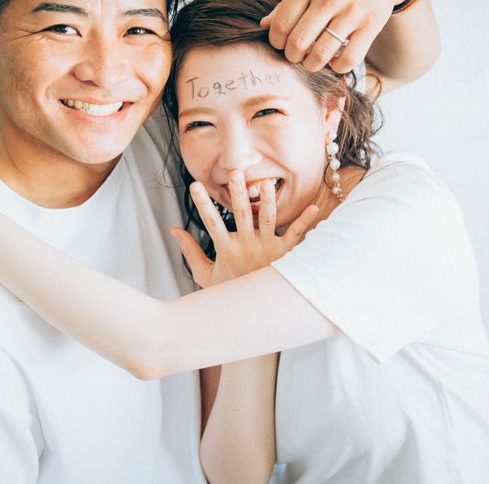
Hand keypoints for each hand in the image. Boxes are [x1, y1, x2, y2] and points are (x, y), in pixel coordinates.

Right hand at [171, 170, 317, 287]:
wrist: (252, 314)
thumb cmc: (228, 291)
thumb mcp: (203, 274)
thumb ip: (190, 250)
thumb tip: (174, 229)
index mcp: (225, 249)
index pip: (211, 222)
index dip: (203, 204)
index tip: (195, 185)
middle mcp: (245, 247)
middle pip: (240, 215)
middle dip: (237, 193)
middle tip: (235, 173)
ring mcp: (265, 250)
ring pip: (266, 221)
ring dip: (267, 201)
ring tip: (266, 183)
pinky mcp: (283, 255)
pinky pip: (295, 236)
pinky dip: (305, 222)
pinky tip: (315, 208)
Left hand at [262, 0, 413, 72]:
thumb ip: (287, 3)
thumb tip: (263, 26)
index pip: (280, 26)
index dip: (277, 43)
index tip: (282, 44)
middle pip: (298, 43)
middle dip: (293, 56)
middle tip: (297, 54)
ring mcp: (352, 10)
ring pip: (320, 55)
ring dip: (312, 64)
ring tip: (313, 60)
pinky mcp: (371, 24)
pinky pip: (347, 60)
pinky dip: (337, 67)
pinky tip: (335, 59)